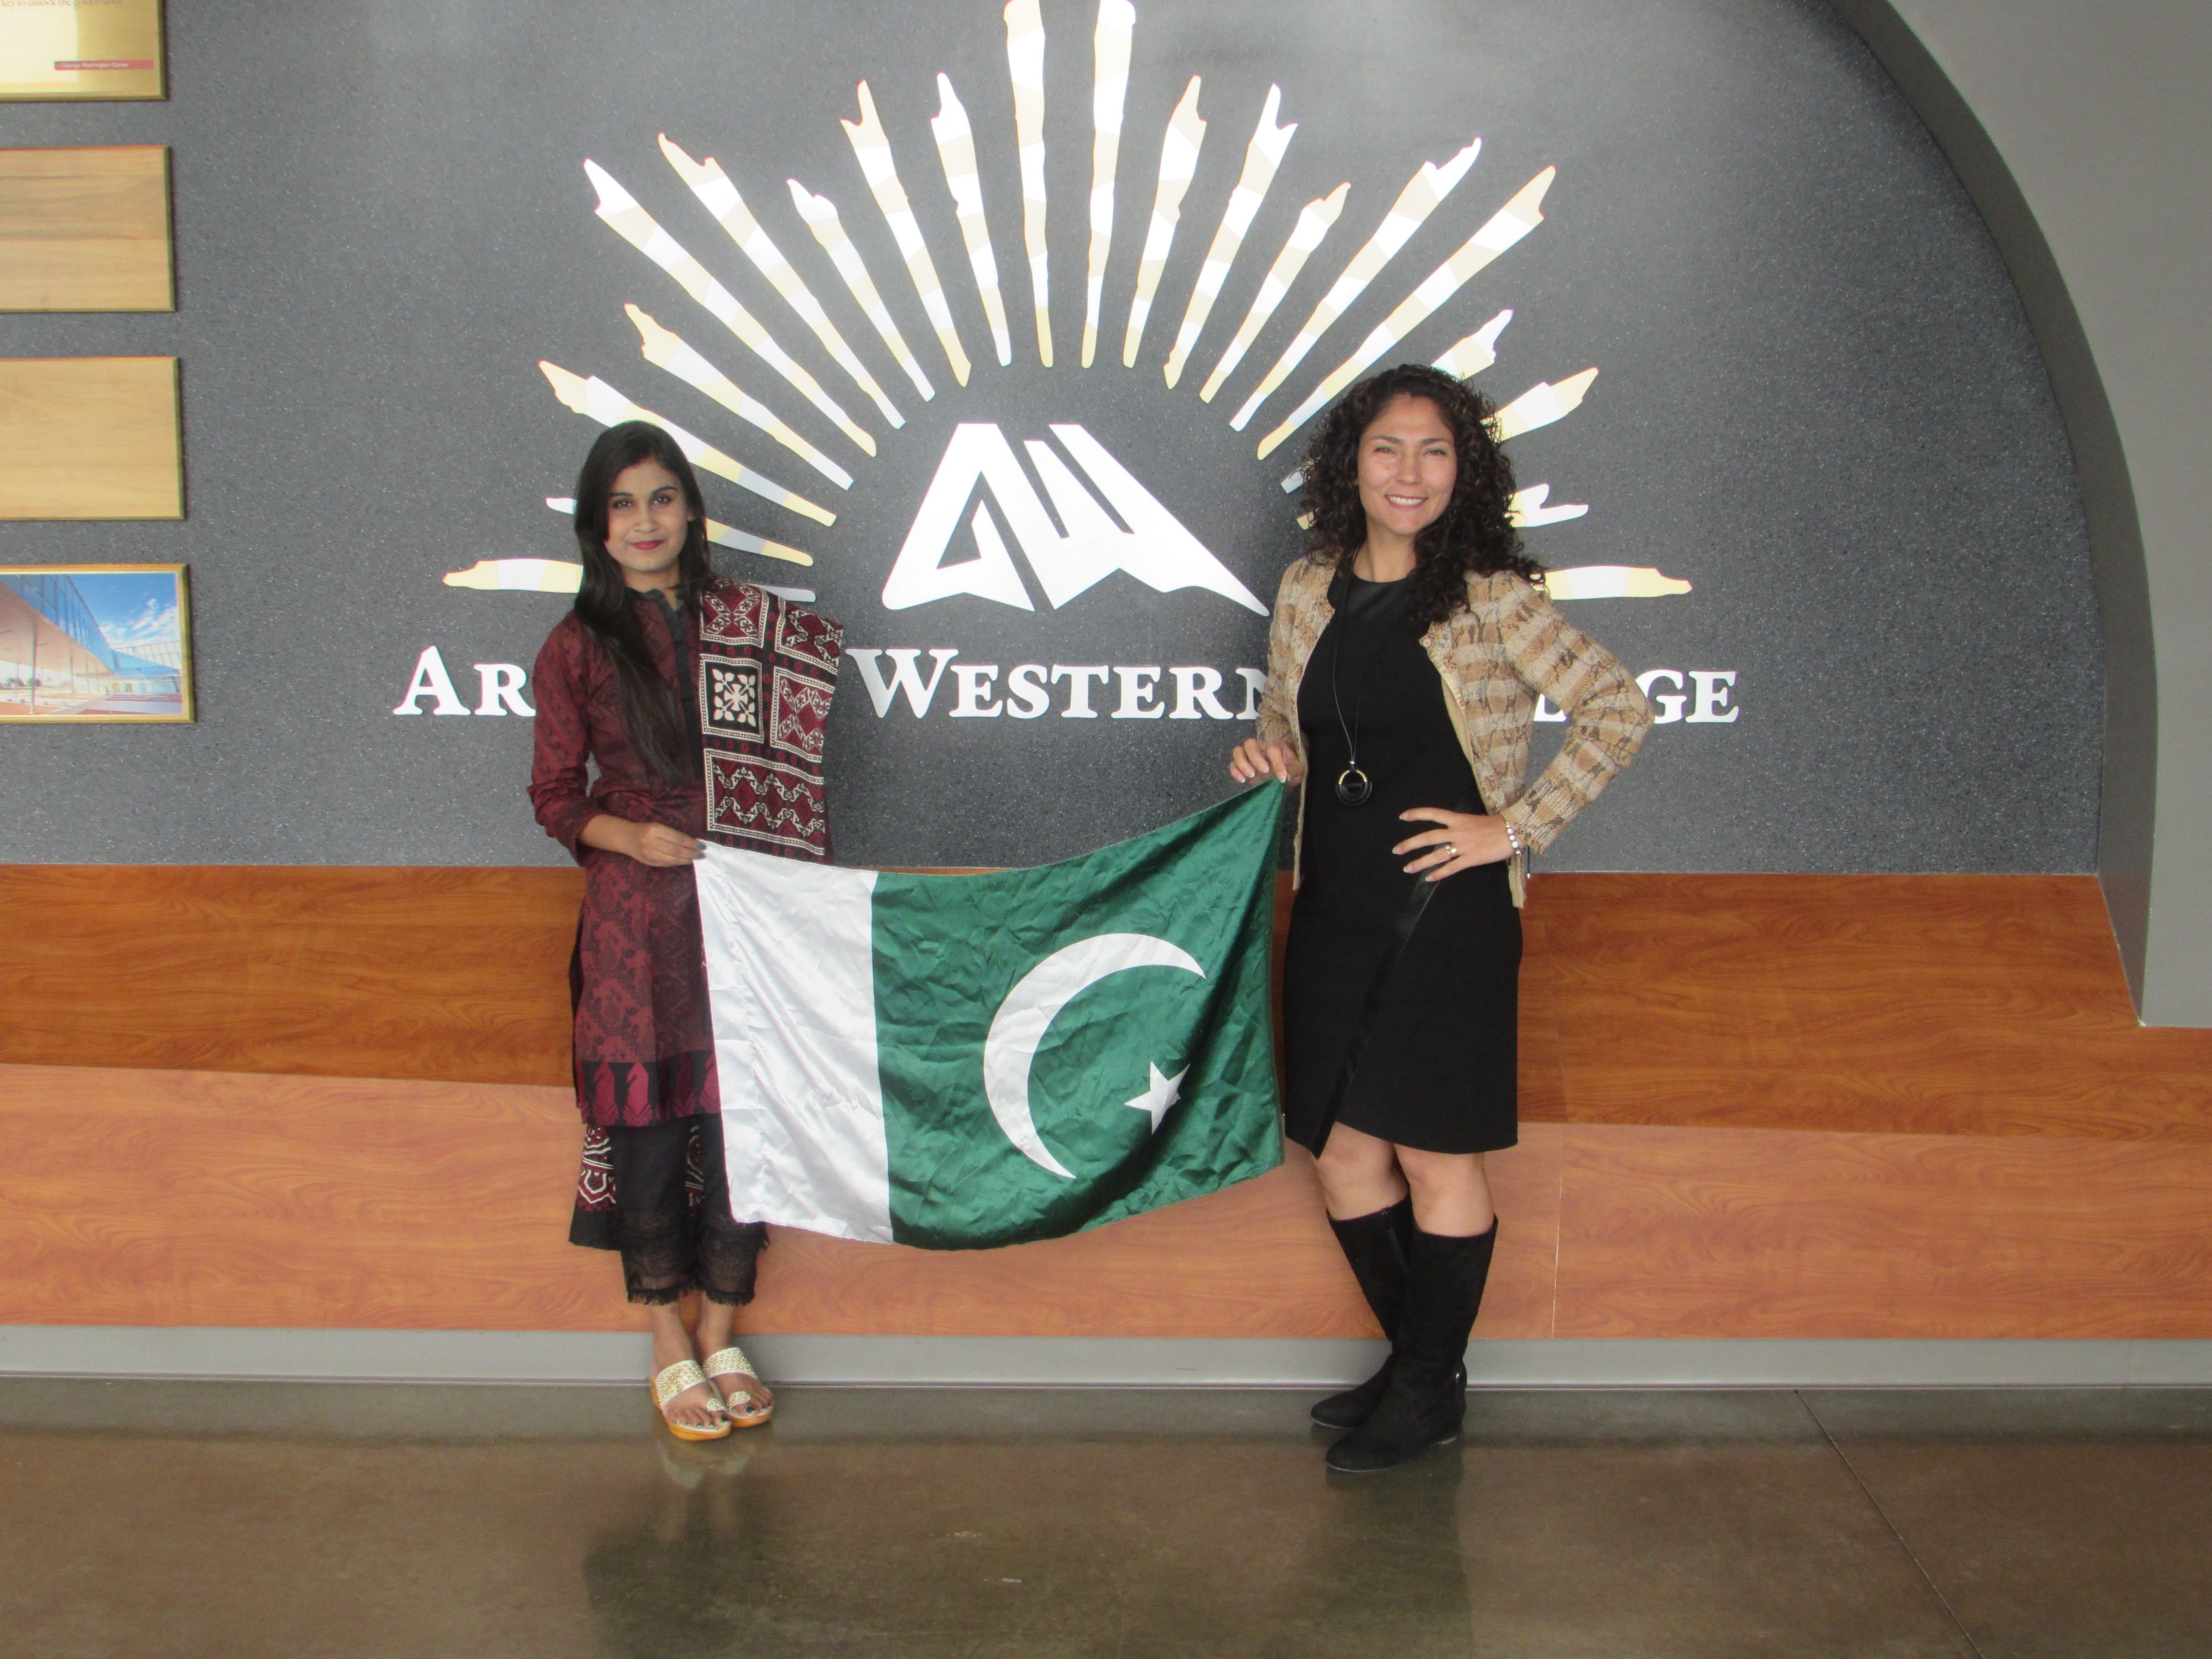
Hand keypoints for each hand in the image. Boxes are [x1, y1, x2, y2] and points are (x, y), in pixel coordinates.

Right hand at [582, 814, 703, 866]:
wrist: (625, 838)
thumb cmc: (645, 829)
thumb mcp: (658, 826)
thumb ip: (672, 834)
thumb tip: (691, 842)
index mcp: (655, 829)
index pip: (678, 838)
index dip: (692, 843)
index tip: (702, 845)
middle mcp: (652, 842)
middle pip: (677, 850)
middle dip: (692, 853)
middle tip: (702, 854)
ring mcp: (649, 854)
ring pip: (673, 859)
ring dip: (686, 860)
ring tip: (695, 858)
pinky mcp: (649, 862)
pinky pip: (666, 864)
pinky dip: (677, 863)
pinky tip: (684, 861)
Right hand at [1228, 738, 1304, 785]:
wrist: (1282, 774)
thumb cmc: (1289, 768)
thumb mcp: (1296, 769)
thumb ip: (1293, 771)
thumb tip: (1286, 776)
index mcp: (1274, 746)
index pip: (1273, 750)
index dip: (1277, 763)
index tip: (1282, 778)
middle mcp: (1259, 748)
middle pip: (1250, 744)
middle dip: (1255, 757)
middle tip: (1264, 771)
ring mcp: (1248, 755)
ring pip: (1238, 751)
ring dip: (1242, 763)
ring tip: (1251, 775)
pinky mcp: (1241, 765)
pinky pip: (1232, 763)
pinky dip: (1235, 771)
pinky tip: (1242, 780)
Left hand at [1393, 807, 1512, 881]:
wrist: (1514, 830)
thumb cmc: (1497, 825)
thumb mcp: (1474, 819)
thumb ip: (1461, 826)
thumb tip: (1451, 831)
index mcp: (1458, 819)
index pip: (1433, 814)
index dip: (1417, 814)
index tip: (1402, 817)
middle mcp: (1457, 831)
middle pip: (1429, 837)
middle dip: (1411, 843)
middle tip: (1396, 850)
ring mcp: (1464, 846)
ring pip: (1437, 854)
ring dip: (1421, 862)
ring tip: (1407, 868)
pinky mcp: (1472, 858)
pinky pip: (1452, 867)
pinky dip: (1440, 873)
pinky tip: (1429, 878)